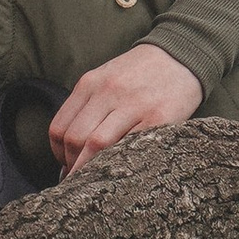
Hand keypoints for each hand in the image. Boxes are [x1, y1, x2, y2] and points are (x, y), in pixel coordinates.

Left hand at [48, 42, 202, 174]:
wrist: (180, 55)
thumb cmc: (139, 74)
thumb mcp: (105, 79)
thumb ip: (87, 107)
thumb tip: (69, 150)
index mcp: (90, 83)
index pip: (60, 128)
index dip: (59, 155)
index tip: (66, 168)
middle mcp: (107, 92)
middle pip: (75, 139)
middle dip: (73, 167)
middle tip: (80, 183)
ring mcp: (133, 104)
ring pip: (97, 145)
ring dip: (91, 170)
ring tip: (95, 184)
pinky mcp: (158, 118)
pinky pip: (131, 146)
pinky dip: (120, 164)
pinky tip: (121, 173)